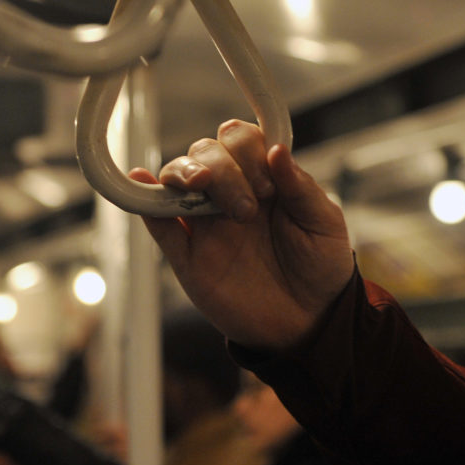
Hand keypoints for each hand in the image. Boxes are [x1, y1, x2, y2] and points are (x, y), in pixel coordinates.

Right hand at [130, 120, 352, 351]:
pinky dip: (146, 202)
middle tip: (247, 208)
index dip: (248, 150)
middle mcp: (230, 194)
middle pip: (205, 153)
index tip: (268, 184)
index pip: (241, 140)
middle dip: (222, 168)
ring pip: (177, 180)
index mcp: (264, 180)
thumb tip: (276, 149)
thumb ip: (301, 187)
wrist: (308, 324)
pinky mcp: (188, 258)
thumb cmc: (320, 267)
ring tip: (201, 186)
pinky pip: (159, 225)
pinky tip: (140, 178)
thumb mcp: (324, 223)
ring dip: (183, 173)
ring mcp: (206, 225)